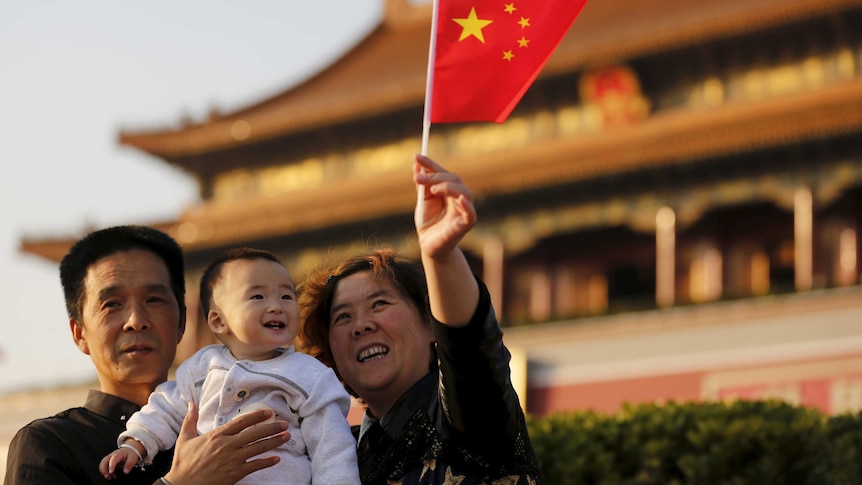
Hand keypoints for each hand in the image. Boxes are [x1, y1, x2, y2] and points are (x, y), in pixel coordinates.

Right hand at [98, 446, 139, 478]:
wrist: (129, 449)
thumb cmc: (130, 453)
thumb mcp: (133, 458)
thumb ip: (129, 464)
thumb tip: (125, 471)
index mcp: (118, 454)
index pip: (113, 459)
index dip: (111, 466)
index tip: (111, 472)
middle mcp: (111, 456)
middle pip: (103, 462)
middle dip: (103, 470)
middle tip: (107, 476)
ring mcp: (109, 459)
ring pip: (102, 465)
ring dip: (104, 472)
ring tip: (109, 477)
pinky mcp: (108, 462)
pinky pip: (104, 467)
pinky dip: (106, 472)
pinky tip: (111, 476)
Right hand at [162, 402, 289, 484]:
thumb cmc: (183, 463)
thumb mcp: (185, 439)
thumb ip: (190, 420)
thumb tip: (191, 404)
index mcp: (216, 436)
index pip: (241, 422)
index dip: (256, 416)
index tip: (268, 413)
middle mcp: (227, 445)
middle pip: (254, 433)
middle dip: (272, 427)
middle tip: (285, 424)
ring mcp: (232, 460)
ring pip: (258, 448)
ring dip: (274, 442)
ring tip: (286, 436)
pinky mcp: (235, 474)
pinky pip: (254, 466)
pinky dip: (266, 463)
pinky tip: (276, 459)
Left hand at [414, 154, 476, 259]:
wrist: (429, 246)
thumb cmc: (429, 223)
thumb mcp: (423, 201)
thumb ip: (422, 184)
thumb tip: (417, 164)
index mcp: (450, 190)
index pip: (443, 172)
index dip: (431, 164)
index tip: (416, 157)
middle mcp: (459, 197)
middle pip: (454, 179)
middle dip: (435, 176)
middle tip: (418, 178)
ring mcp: (464, 210)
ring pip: (464, 192)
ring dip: (448, 187)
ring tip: (432, 190)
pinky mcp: (466, 225)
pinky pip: (471, 214)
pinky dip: (467, 206)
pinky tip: (460, 200)